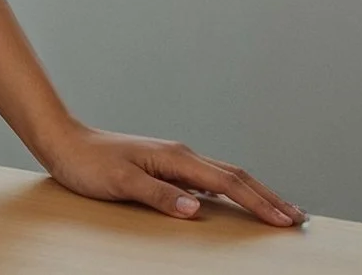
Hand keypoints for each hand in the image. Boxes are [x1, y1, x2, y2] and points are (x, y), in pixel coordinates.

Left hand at [38, 125, 305, 227]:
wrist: (63, 141)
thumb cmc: (87, 163)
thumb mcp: (120, 183)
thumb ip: (159, 196)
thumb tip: (197, 209)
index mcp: (176, 159)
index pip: (228, 183)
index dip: (259, 203)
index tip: (285, 220)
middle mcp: (181, 155)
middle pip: (236, 176)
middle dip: (268, 197)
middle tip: (298, 218)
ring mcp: (174, 159)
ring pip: (225, 176)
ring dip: (253, 192)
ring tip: (277, 209)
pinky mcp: (166, 166)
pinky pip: (209, 178)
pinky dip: (230, 190)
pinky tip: (234, 199)